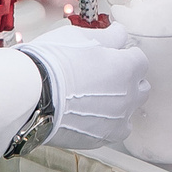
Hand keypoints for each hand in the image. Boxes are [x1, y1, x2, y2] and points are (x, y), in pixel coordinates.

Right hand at [26, 22, 150, 148]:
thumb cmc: (53, 63)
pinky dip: (107, 123)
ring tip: (96, 98)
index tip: (111, 55)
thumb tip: (119, 32)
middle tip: (105, 75)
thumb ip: (108, 37)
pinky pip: (113, 131)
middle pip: (140, 87)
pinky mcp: (100, 139)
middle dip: (128, 80)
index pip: (139, 60)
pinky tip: (90, 115)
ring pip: (129, 112)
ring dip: (120, 104)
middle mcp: (128, 96)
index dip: (124, 55)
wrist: (31, 96)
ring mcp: (115, 120)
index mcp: (127, 68)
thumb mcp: (81, 37)